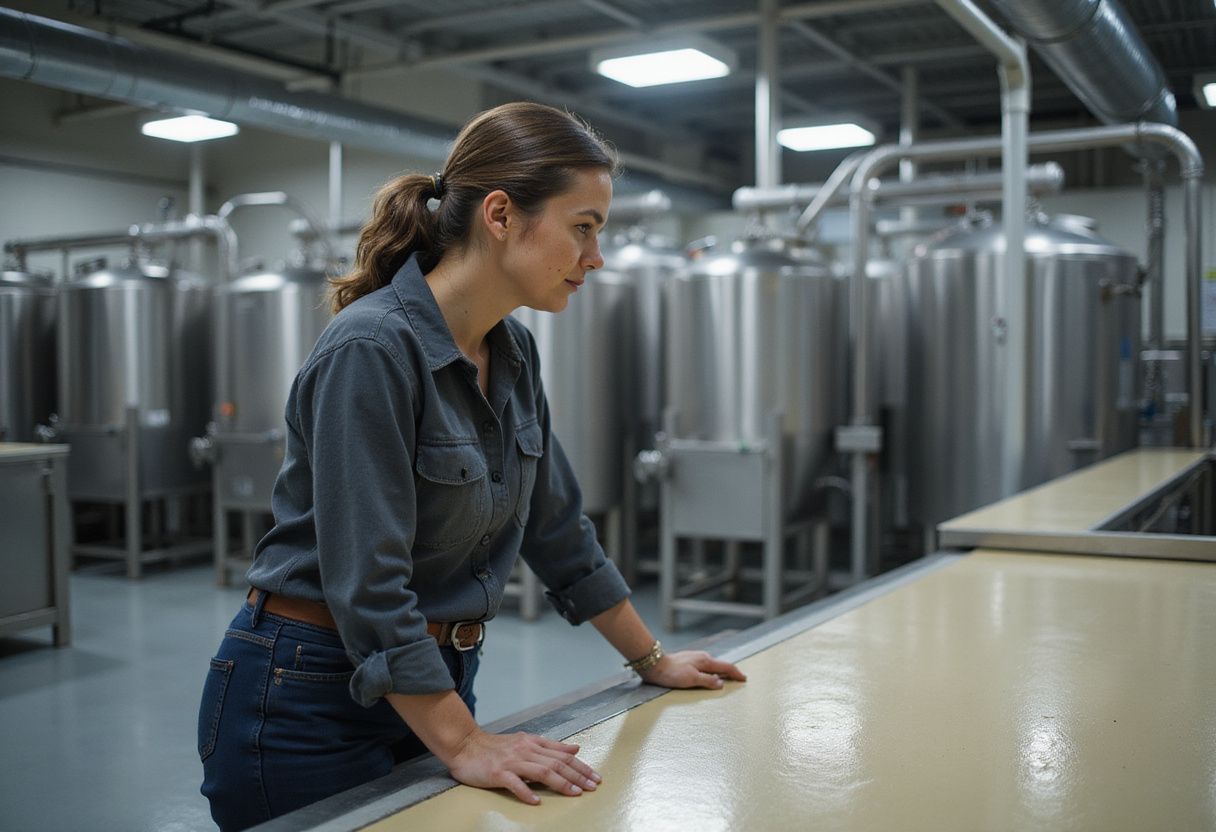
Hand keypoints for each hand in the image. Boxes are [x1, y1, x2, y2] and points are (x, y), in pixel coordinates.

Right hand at [445, 728, 601, 804]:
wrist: (465, 745)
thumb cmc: (495, 747)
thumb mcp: (525, 741)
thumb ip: (550, 746)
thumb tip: (575, 749)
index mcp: (533, 743)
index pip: (562, 755)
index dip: (581, 766)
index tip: (595, 777)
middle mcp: (525, 750)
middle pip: (556, 763)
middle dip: (577, 775)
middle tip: (592, 786)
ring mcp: (512, 761)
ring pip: (541, 772)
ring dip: (560, 783)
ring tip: (574, 793)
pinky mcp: (498, 773)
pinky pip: (515, 784)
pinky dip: (526, 793)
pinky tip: (536, 801)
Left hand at [637, 650, 746, 689]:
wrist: (654, 665)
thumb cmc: (672, 672)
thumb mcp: (692, 679)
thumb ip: (708, 681)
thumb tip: (721, 684)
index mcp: (706, 661)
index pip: (726, 667)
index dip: (736, 673)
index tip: (744, 678)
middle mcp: (702, 657)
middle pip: (721, 665)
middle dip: (731, 672)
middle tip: (739, 679)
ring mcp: (695, 659)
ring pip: (713, 666)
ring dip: (721, 672)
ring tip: (727, 679)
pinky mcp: (688, 662)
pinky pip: (705, 667)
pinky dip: (712, 672)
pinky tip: (709, 676)